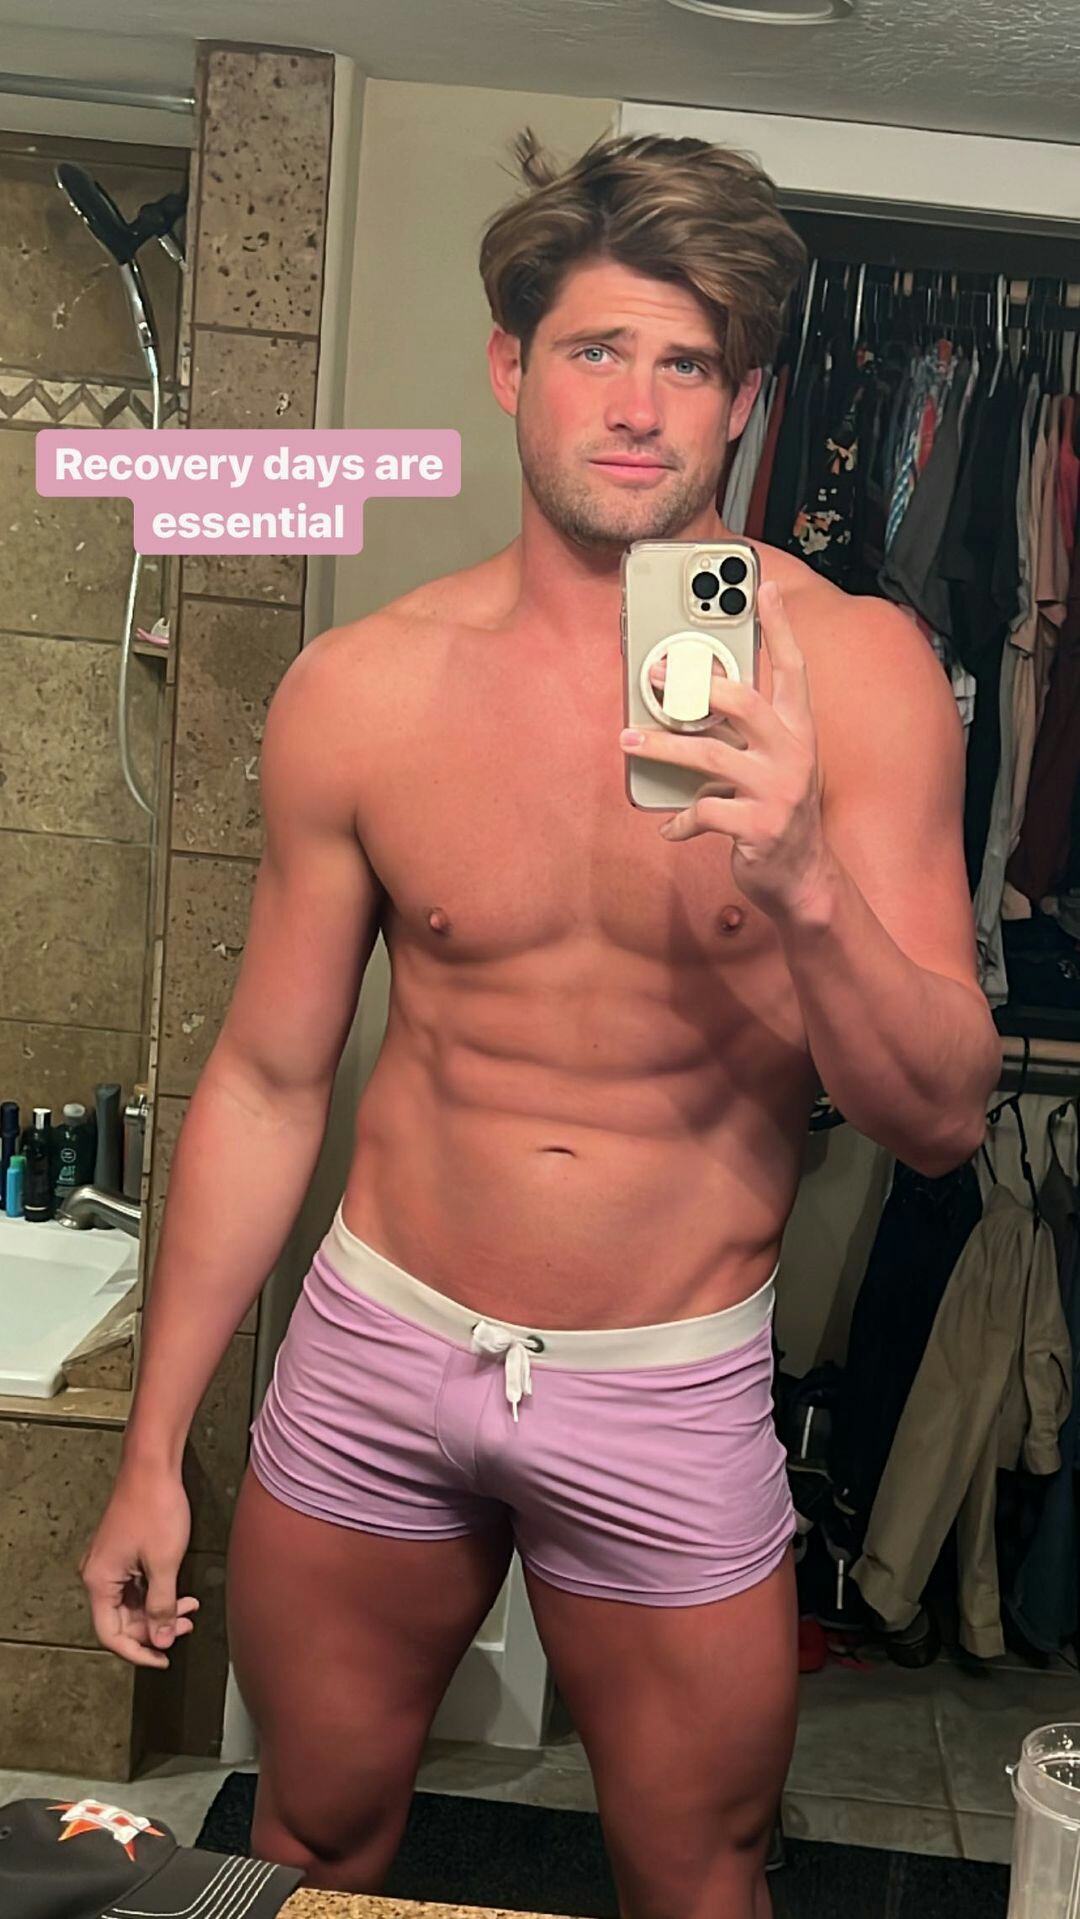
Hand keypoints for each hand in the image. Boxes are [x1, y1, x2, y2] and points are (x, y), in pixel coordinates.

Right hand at [80, 1464, 198, 1667]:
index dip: (138, 1651)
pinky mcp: (122, 1551)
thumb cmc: (155, 1506)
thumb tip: (161, 1638)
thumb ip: (162, 1606)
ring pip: (133, 1602)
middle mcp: (98, 1574)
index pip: (111, 1634)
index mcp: (99, 1581)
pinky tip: (180, 1592)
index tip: (162, 1658)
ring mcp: (110, 1562)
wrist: (153, 1466)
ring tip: (189, 1610)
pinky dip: (158, 1592)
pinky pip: (137, 1584)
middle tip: (184, 1627)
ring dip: (160, 1609)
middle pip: (122, 1620)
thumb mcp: (164, 1564)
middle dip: (155, 1627)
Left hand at [619, 579, 833, 918]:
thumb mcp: (773, 765)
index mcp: (800, 730)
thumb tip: (686, 707)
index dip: (780, 627)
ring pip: (709, 756)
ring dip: (662, 749)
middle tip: (655, 675)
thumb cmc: (778, 812)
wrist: (804, 879)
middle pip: (743, 702)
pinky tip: (668, 826)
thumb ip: (743, 735)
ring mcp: (778, 791)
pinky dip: (680, 820)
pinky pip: (705, 812)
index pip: (793, 668)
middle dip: (694, 685)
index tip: (764, 586)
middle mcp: (794, 753)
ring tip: (629, 742)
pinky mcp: (758, 827)